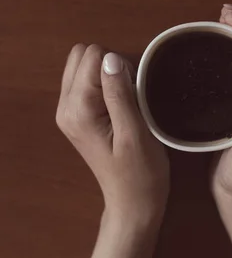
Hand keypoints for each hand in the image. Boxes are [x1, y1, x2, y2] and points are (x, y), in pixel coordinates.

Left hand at [56, 44, 169, 229]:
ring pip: (82, 64)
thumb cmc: (140, 173)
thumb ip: (120, 94)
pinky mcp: (77, 114)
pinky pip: (86, 79)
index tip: (134, 93)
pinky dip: (104, 83)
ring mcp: (68, 110)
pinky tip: (119, 104)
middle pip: (82, 55)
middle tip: (129, 95)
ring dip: (107, 74)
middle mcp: (65, 106)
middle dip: (110, 65)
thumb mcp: (134, 133)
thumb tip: (110, 58)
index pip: (92, 57)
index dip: (119, 67)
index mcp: (77, 109)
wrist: (133, 202)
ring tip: (125, 101)